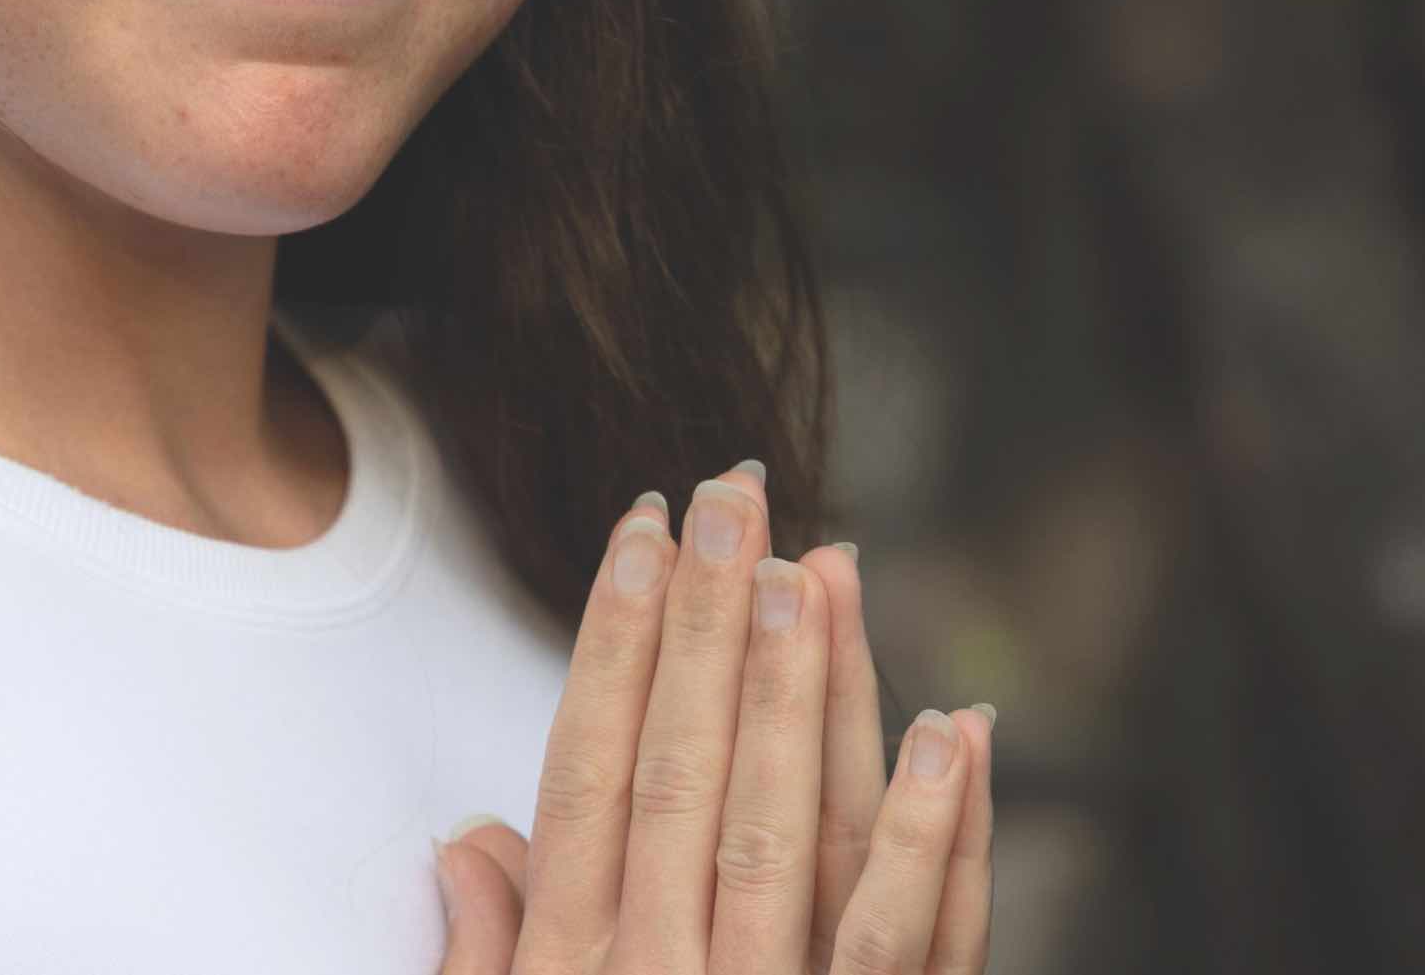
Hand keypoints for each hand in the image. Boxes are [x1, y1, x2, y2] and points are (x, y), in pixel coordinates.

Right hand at [436, 466, 995, 972]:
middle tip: (736, 496)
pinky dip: (941, 836)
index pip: (594, 775)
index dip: (614, 647)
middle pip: (691, 776)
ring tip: (829, 569)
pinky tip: (956, 736)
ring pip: (797, 834)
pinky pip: (911, 944)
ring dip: (815, 696)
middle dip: (711, 629)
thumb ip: (490, 962)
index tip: (640, 533)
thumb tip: (468, 839)